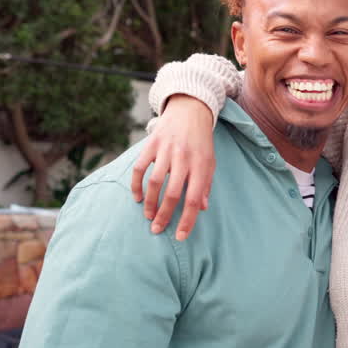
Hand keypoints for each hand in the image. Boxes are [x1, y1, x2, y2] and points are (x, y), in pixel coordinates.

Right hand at [130, 95, 215, 240]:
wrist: (190, 110)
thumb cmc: (201, 141)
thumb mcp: (210, 162)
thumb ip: (206, 185)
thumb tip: (201, 209)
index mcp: (201, 165)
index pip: (194, 199)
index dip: (187, 220)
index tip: (180, 236)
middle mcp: (184, 158)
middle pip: (172, 194)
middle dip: (164, 216)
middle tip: (157, 230)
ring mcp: (166, 150)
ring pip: (155, 182)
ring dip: (150, 203)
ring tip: (149, 216)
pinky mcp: (151, 144)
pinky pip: (140, 167)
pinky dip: (136, 184)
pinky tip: (137, 197)